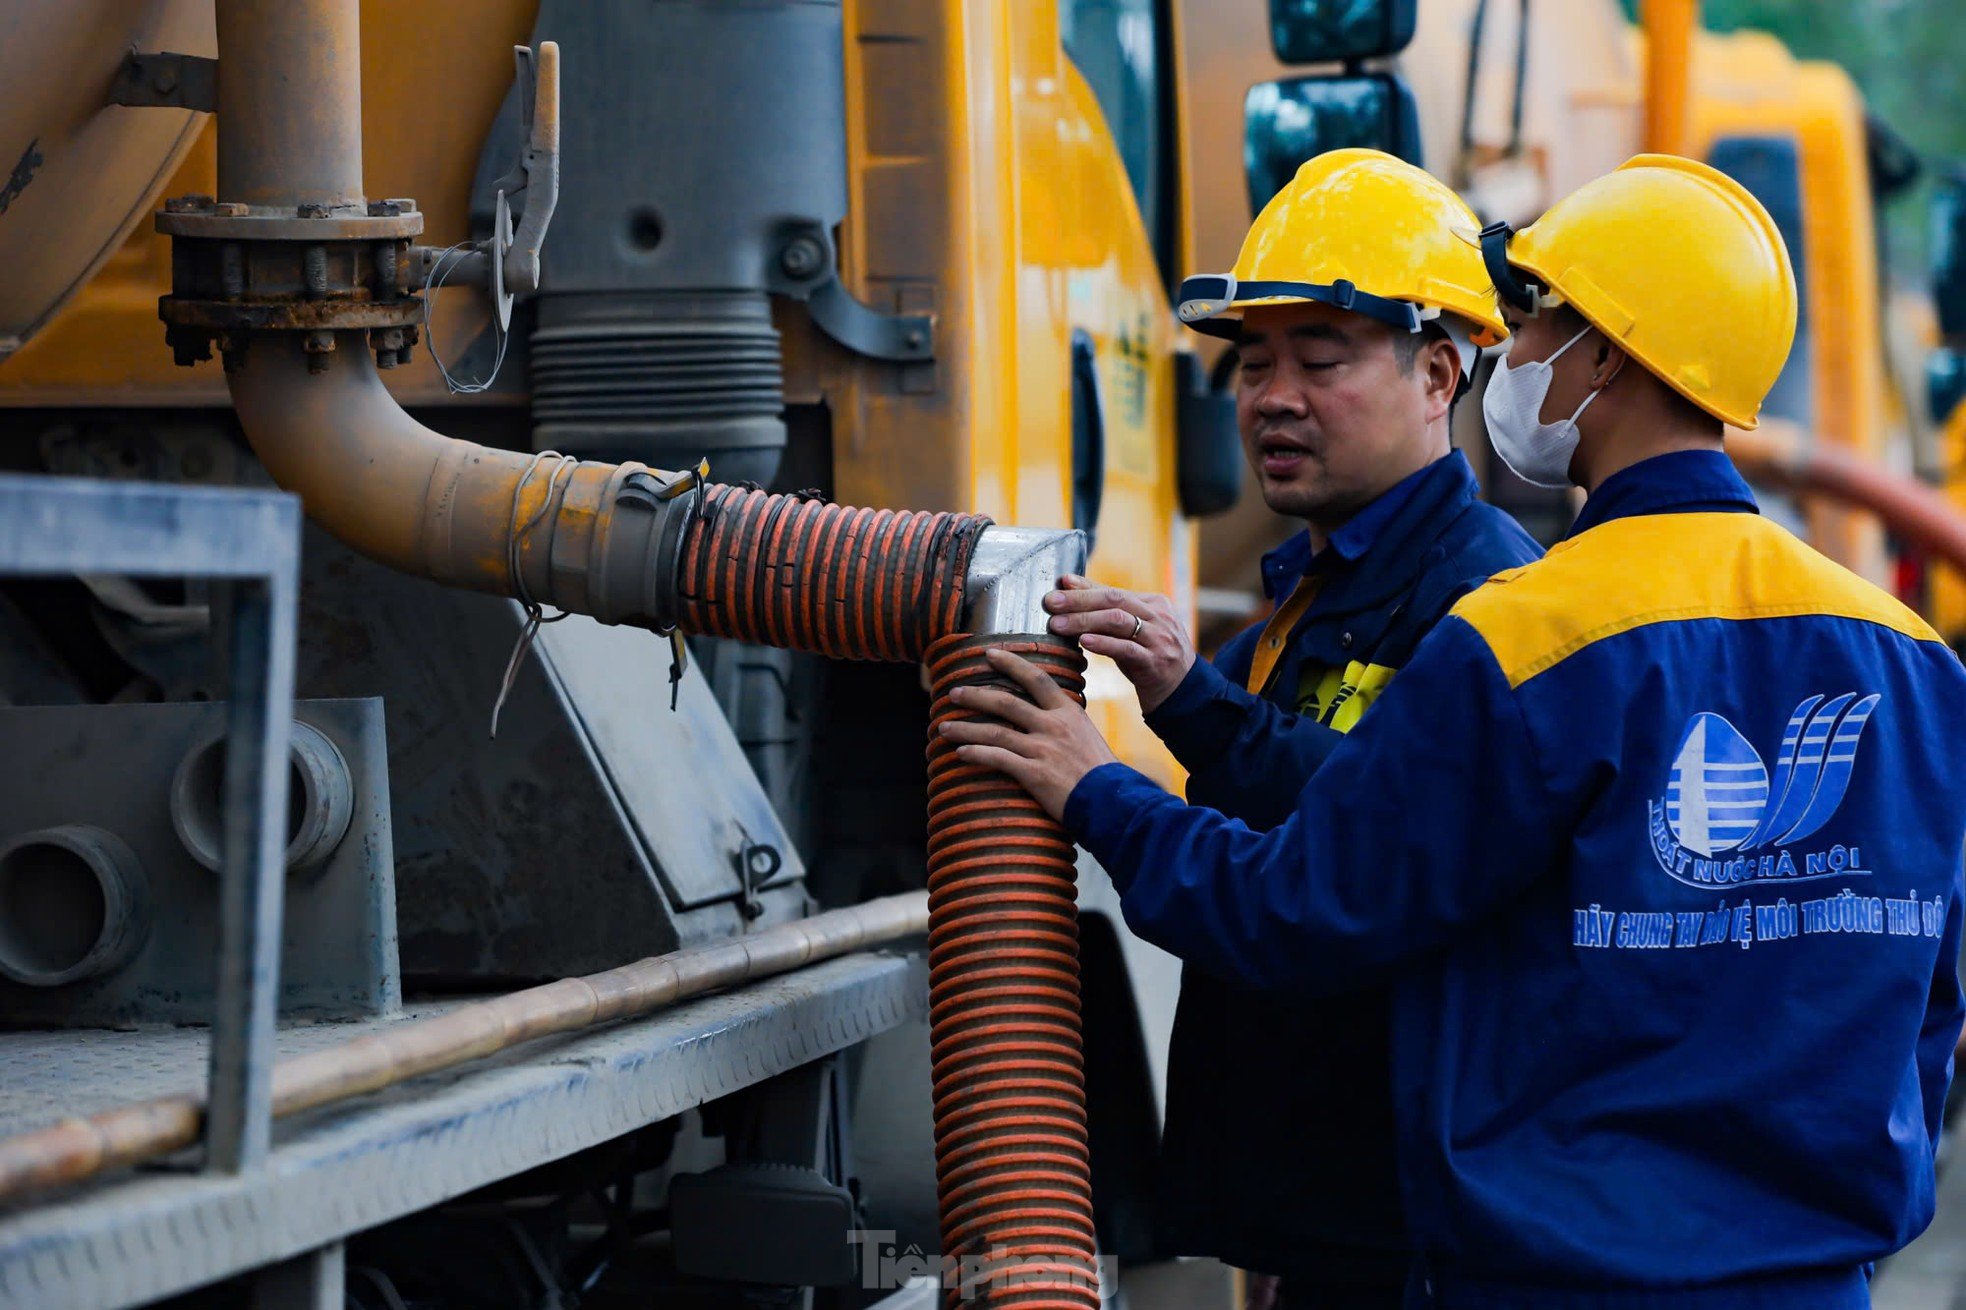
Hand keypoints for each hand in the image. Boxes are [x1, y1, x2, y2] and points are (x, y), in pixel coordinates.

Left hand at [939, 647, 1119, 819]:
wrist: (1114, 802)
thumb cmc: (1101, 773)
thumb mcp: (1088, 736)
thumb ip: (1066, 724)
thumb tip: (1047, 715)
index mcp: (1068, 712)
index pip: (1036, 678)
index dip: (1011, 663)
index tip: (989, 654)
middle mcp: (1053, 726)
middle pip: (1006, 701)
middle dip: (975, 695)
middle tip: (953, 692)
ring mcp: (1043, 749)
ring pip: (994, 732)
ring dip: (965, 728)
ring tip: (943, 727)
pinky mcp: (1035, 774)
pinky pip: (997, 759)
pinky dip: (976, 755)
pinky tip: (960, 754)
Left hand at [1042, 575, 1194, 712]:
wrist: (1182, 692)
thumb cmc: (1149, 656)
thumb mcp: (1134, 630)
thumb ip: (1108, 609)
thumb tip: (1070, 584)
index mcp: (1155, 603)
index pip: (1113, 590)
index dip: (1084, 588)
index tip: (1058, 585)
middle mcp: (1159, 617)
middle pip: (1114, 601)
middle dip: (1079, 600)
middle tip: (1051, 602)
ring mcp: (1159, 639)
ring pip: (1118, 621)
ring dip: (1084, 620)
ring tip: (1057, 624)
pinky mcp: (1155, 663)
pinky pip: (1126, 649)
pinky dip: (1104, 643)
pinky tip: (1084, 641)